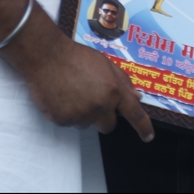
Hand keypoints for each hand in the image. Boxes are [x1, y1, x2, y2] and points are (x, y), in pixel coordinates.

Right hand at [22, 34, 154, 141]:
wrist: (46, 56)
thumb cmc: (75, 56)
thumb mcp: (105, 63)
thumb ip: (122, 81)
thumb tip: (136, 97)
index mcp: (113, 91)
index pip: (134, 114)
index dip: (143, 128)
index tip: (148, 136)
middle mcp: (99, 106)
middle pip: (108, 126)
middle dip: (104, 117)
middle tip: (93, 100)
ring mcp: (79, 115)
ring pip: (86, 124)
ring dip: (83, 114)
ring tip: (72, 91)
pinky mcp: (62, 120)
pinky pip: (69, 122)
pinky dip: (67, 113)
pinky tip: (61, 95)